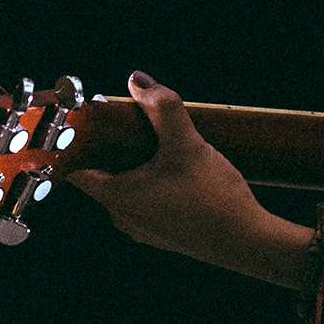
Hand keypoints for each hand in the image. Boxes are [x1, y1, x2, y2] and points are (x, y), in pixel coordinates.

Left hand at [67, 71, 282, 272]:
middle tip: (130, 123)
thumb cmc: (213, 197)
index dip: (77, 143)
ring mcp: (142, 228)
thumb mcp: (186, 143)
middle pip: (103, 174)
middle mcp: (122, 216)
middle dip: (112, 148)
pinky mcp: (163, 233)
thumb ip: (162, 108)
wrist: (248, 242)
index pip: (75, 168)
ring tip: (159, 143)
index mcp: (115, 196)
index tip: (88, 123)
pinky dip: (154, 182)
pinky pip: (147, 201)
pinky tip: (178, 170)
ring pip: (127, 187)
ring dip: (136, 164)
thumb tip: (138, 80)